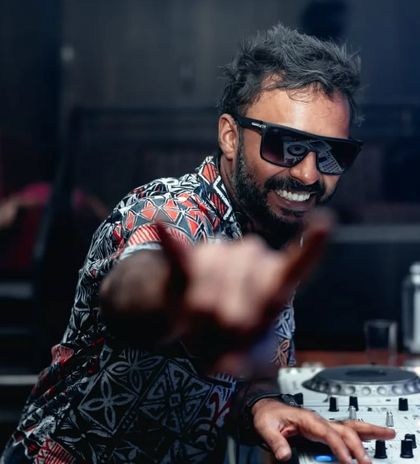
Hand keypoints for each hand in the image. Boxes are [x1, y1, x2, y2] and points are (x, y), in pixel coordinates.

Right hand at [157, 210, 330, 367]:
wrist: (187, 316)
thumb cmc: (224, 335)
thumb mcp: (238, 354)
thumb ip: (238, 363)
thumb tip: (229, 367)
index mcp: (274, 283)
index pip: (296, 267)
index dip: (311, 248)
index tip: (325, 223)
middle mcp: (252, 258)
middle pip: (239, 309)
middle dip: (225, 332)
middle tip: (220, 334)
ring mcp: (220, 255)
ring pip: (209, 297)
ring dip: (201, 319)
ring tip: (201, 320)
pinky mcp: (187, 260)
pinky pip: (179, 254)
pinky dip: (171, 245)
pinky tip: (161, 226)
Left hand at [251, 399, 395, 463]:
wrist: (266, 407)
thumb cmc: (267, 415)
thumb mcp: (266, 428)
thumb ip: (276, 442)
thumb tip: (285, 456)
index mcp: (306, 419)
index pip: (327, 433)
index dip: (338, 447)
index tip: (347, 461)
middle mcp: (318, 420)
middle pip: (344, 429)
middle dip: (357, 445)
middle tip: (366, 463)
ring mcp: (323, 423)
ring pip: (350, 425)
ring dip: (369, 430)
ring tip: (388, 434)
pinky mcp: (324, 428)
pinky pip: (347, 428)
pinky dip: (362, 432)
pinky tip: (372, 436)